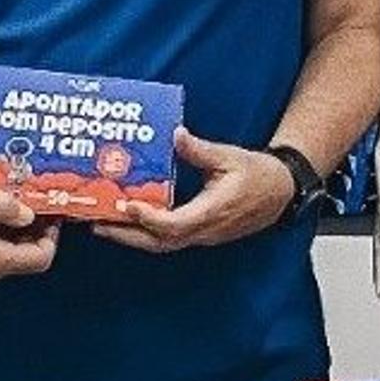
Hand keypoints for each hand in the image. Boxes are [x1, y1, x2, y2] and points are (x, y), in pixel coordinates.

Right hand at [0, 182, 59, 285]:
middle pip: (25, 257)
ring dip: (14, 232)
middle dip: (33, 232)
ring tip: (7, 204)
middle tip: (32, 205)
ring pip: (8, 254)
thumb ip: (4, 207)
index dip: (51, 237)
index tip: (51, 217)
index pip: (40, 259)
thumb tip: (29, 215)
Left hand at [104, 128, 296, 252]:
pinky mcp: (203, 234)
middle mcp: (206, 230)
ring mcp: (204, 236)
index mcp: (212, 212)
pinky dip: (148, 233)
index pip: (174, 224)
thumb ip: (199, 150)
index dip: (148, 218)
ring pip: (163, 244)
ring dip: (134, 237)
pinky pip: (171, 239)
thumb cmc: (258, 175)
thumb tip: (176, 135)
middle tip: (98, 225)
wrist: (282, 193)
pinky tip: (132, 221)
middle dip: (127, 236)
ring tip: (105, 225)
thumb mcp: (229, 157)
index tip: (127, 206)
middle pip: (160, 243)